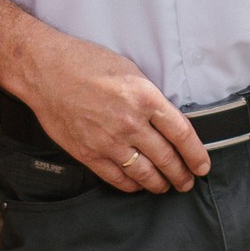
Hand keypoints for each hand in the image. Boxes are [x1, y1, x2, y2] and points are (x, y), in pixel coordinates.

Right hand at [17, 29, 209, 193]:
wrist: (47, 71)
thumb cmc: (87, 64)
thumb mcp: (130, 71)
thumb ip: (150, 98)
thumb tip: (168, 121)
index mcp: (145, 98)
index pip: (182, 134)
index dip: (196, 154)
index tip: (203, 165)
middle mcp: (130, 123)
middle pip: (167, 158)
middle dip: (182, 174)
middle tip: (188, 182)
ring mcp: (109, 141)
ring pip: (145, 174)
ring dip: (160, 184)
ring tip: (167, 186)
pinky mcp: (89, 153)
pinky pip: (118, 178)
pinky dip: (133, 185)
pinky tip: (139, 185)